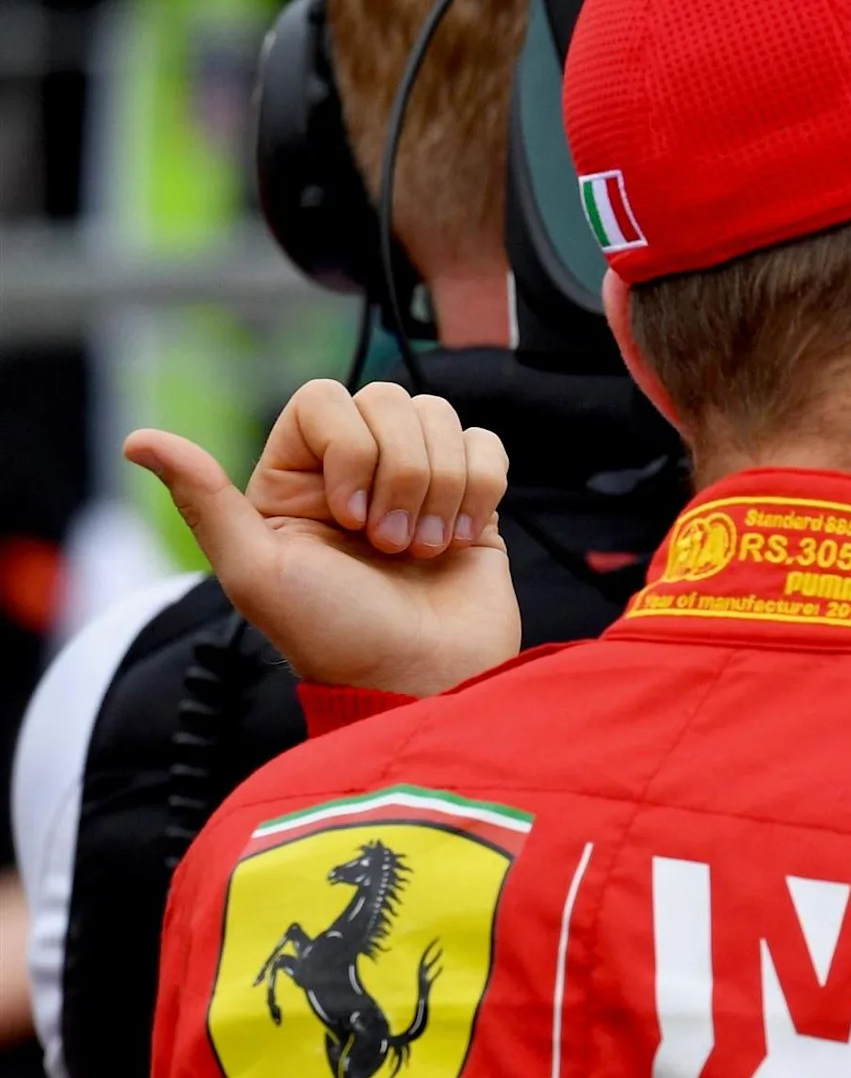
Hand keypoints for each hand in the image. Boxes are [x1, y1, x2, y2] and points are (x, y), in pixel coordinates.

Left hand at [125, 379, 519, 696]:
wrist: (423, 677)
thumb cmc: (337, 635)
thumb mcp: (255, 573)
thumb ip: (204, 500)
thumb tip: (138, 440)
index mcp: (297, 477)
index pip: (326, 400)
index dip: (349, 448)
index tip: (349, 516)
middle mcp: (357, 469)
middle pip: (392, 400)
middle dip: (401, 474)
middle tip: (388, 545)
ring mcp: (418, 481)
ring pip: (441, 418)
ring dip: (441, 488)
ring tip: (424, 550)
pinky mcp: (471, 498)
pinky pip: (486, 446)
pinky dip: (480, 490)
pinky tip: (459, 538)